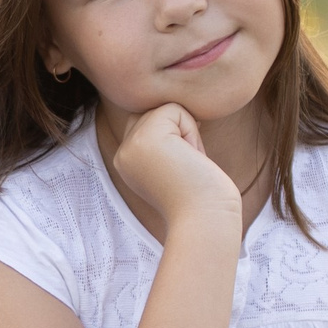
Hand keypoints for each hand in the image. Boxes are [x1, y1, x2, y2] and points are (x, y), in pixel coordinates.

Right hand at [111, 102, 241, 237]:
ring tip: (188, 163)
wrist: (205, 220)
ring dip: (188, 132)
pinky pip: (175, 110)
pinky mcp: (145, 137)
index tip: (183, 170)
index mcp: (127, 162)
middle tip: (187, 166)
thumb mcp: (174, 164)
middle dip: (181, 132)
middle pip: (156, 113)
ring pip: (166, 109)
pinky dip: (192, 131)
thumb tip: (172, 107)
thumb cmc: (202, 196)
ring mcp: (130, 145)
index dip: (176, 138)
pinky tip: (190, 158)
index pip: (150, 124)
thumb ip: (164, 139)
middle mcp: (122, 153)